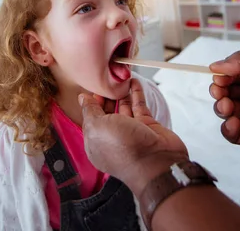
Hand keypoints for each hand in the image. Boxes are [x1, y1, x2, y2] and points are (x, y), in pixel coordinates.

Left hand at [79, 78, 188, 193]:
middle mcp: (113, 137)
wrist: (157, 162)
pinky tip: (133, 81)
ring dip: (121, 92)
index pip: (90, 118)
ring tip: (120, 76)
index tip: (93, 85)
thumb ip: (90, 111)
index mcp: (96, 142)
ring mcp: (130, 131)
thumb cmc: (124, 149)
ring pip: (123, 107)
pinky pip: (139, 106)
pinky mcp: (146, 126)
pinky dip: (136, 93)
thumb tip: (82, 98)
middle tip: (107, 77)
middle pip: (107, 112)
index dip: (91, 102)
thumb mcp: (97, 127)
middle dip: (105, 95)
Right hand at [209, 50, 239, 160]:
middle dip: (218, 91)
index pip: (230, 72)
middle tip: (222, 93)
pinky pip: (235, 135)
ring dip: (220, 109)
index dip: (221, 74)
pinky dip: (227, 130)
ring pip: (226, 113)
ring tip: (229, 108)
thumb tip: (215, 66)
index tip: (220, 77)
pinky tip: (233, 125)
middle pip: (225, 92)